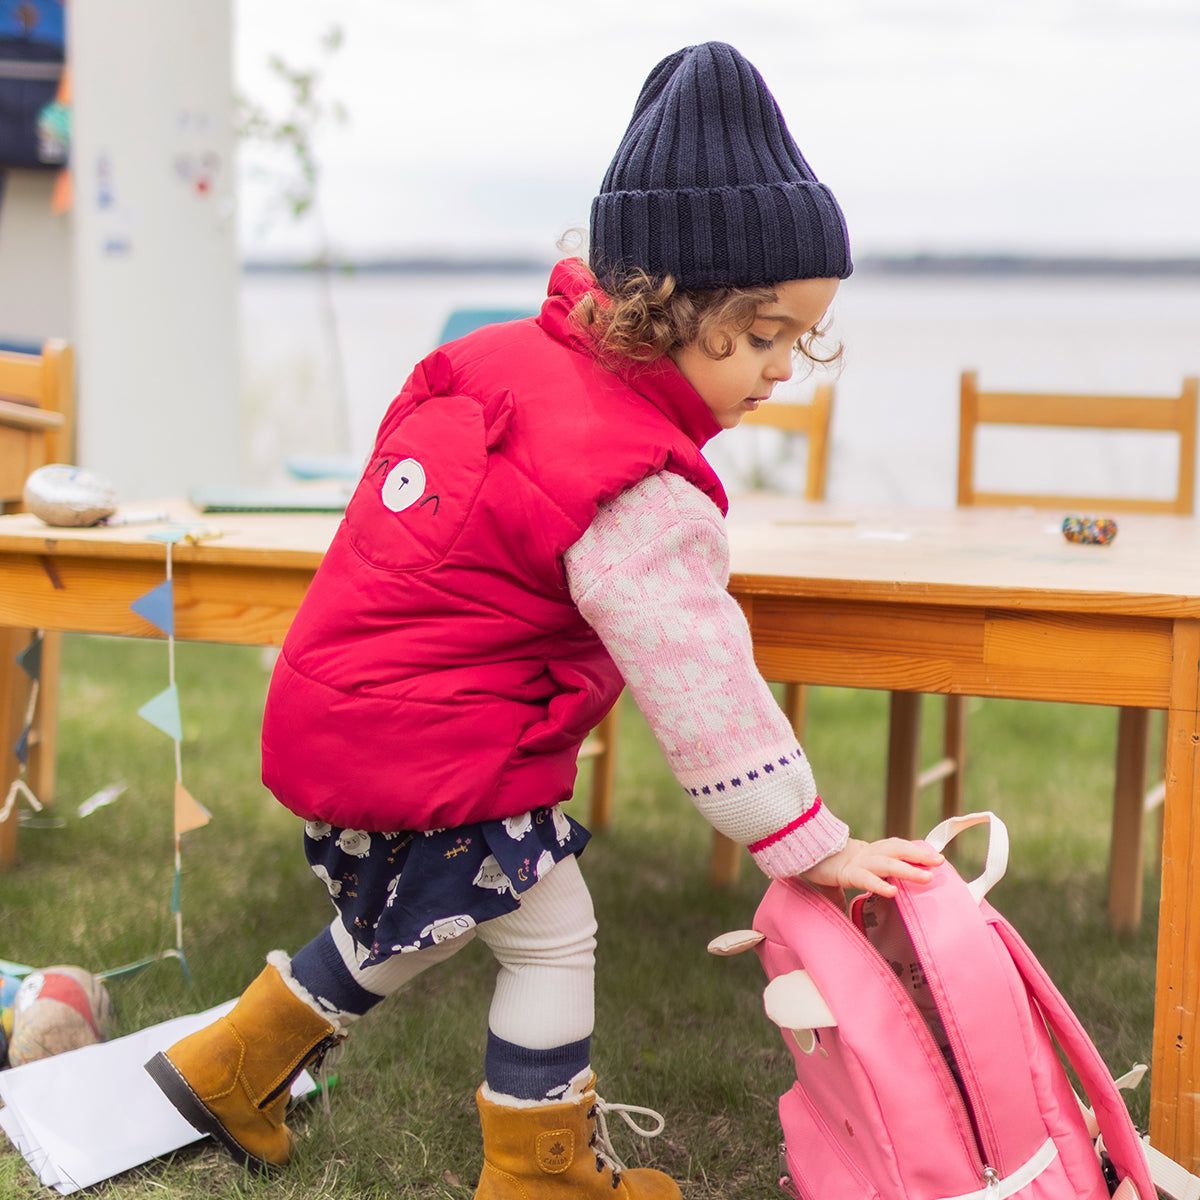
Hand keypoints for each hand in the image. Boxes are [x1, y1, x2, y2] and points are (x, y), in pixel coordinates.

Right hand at [799, 837, 943, 898]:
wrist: (799, 853)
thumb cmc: (822, 865)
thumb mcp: (841, 879)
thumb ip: (846, 894)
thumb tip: (845, 915)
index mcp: (868, 853)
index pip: (895, 847)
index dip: (914, 850)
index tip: (935, 856)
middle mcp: (866, 854)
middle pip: (896, 850)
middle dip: (919, 856)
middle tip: (939, 862)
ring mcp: (857, 862)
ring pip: (887, 862)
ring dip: (908, 869)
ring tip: (927, 877)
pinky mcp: (845, 873)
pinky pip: (865, 878)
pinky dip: (879, 884)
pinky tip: (892, 891)